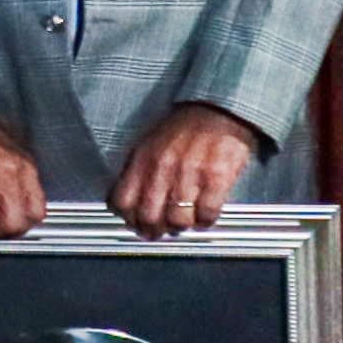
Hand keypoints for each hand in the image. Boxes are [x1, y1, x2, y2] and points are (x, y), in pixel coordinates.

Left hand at [108, 104, 262, 237]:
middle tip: (161, 232)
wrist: (219, 110)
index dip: (128, 218)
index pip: (124, 201)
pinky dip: (205, 221)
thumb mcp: (151, 143)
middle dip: (154, 230)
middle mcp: (164, 168)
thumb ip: (139, 171)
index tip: (135, 224)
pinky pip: (207, 214)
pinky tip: (204, 216)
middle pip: (150, 216)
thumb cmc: (185, 128)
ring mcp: (191, 174)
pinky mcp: (217, 178)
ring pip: (178, 220)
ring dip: (181, 227)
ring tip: (185, 222)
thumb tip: (129, 204)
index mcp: (144, 159)